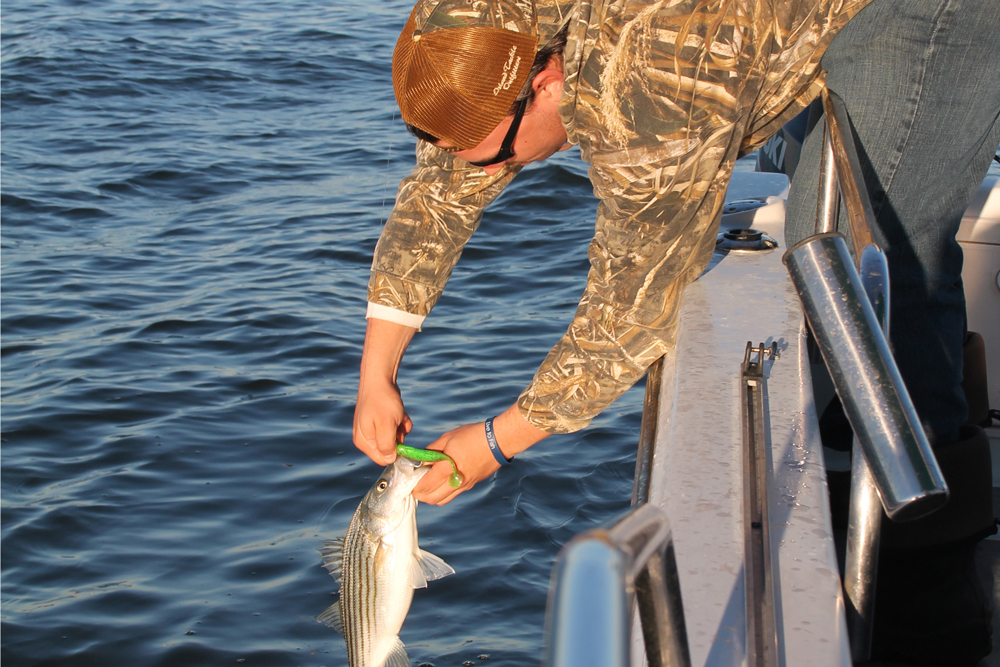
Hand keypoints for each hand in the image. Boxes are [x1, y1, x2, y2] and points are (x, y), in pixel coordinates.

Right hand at [354, 375, 411, 464]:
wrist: (380, 378)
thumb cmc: (382, 401)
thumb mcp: (386, 425)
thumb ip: (387, 445)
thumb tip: (389, 459)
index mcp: (364, 441)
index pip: (383, 459)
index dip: (395, 452)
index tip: (400, 437)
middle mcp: (366, 437)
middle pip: (390, 448)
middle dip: (399, 437)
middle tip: (398, 422)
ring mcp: (372, 428)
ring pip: (395, 437)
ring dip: (401, 427)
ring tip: (398, 415)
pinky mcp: (380, 420)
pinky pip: (395, 427)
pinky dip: (400, 420)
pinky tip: (399, 411)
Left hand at [413, 403, 549, 504]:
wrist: (498, 441)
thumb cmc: (472, 436)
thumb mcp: (448, 438)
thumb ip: (431, 451)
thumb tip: (420, 460)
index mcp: (447, 468)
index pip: (424, 485)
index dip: (413, 484)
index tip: (409, 478)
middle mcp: (455, 481)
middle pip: (430, 499)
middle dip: (419, 494)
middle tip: (415, 484)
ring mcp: (464, 485)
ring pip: (441, 501)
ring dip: (430, 496)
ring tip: (427, 484)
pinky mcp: (471, 485)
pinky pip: (452, 495)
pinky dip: (442, 493)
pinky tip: (441, 481)